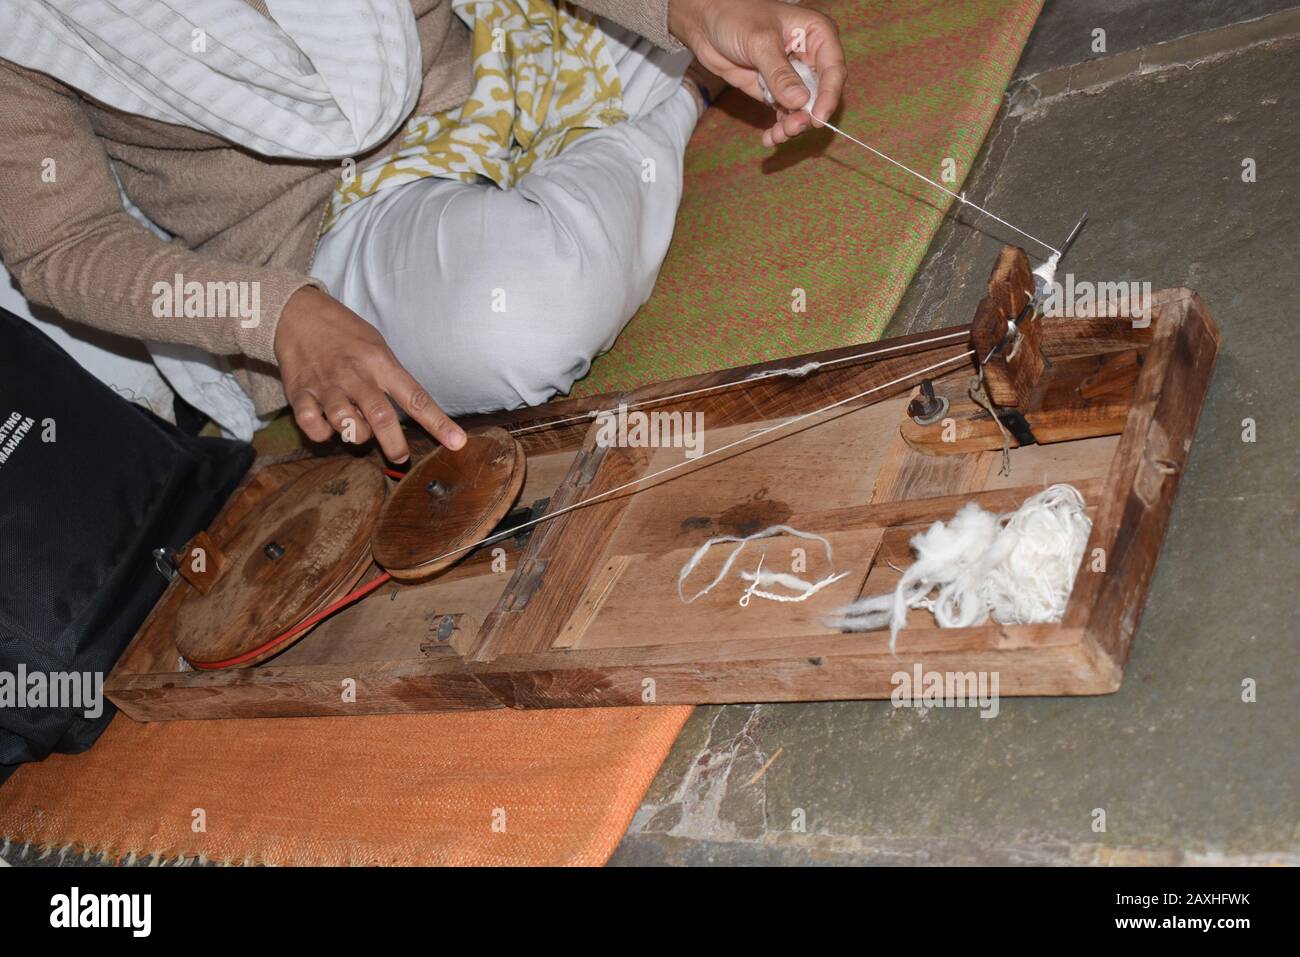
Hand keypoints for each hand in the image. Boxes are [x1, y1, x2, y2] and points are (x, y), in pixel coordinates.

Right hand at [274, 286, 465, 462]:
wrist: (298, 313)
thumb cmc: (346, 334)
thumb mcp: (377, 346)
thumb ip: (391, 380)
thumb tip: (405, 415)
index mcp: (380, 363)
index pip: (416, 397)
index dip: (439, 423)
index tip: (457, 443)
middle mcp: (356, 375)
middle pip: (381, 417)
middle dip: (394, 444)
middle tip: (400, 456)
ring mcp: (327, 385)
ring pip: (346, 424)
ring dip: (355, 435)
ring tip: (356, 429)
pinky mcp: (300, 392)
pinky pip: (312, 425)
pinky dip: (322, 434)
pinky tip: (326, 425)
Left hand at [669, 0, 844, 146]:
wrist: (706, 22)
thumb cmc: (736, 17)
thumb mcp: (760, 42)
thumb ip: (780, 73)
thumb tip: (801, 101)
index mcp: (817, 34)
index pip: (833, 69)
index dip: (829, 96)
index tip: (818, 118)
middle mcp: (810, 56)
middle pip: (820, 94)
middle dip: (807, 115)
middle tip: (791, 129)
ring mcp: (793, 76)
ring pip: (803, 108)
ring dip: (793, 126)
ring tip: (777, 136)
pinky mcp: (775, 90)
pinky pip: (784, 113)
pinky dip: (779, 128)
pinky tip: (770, 138)